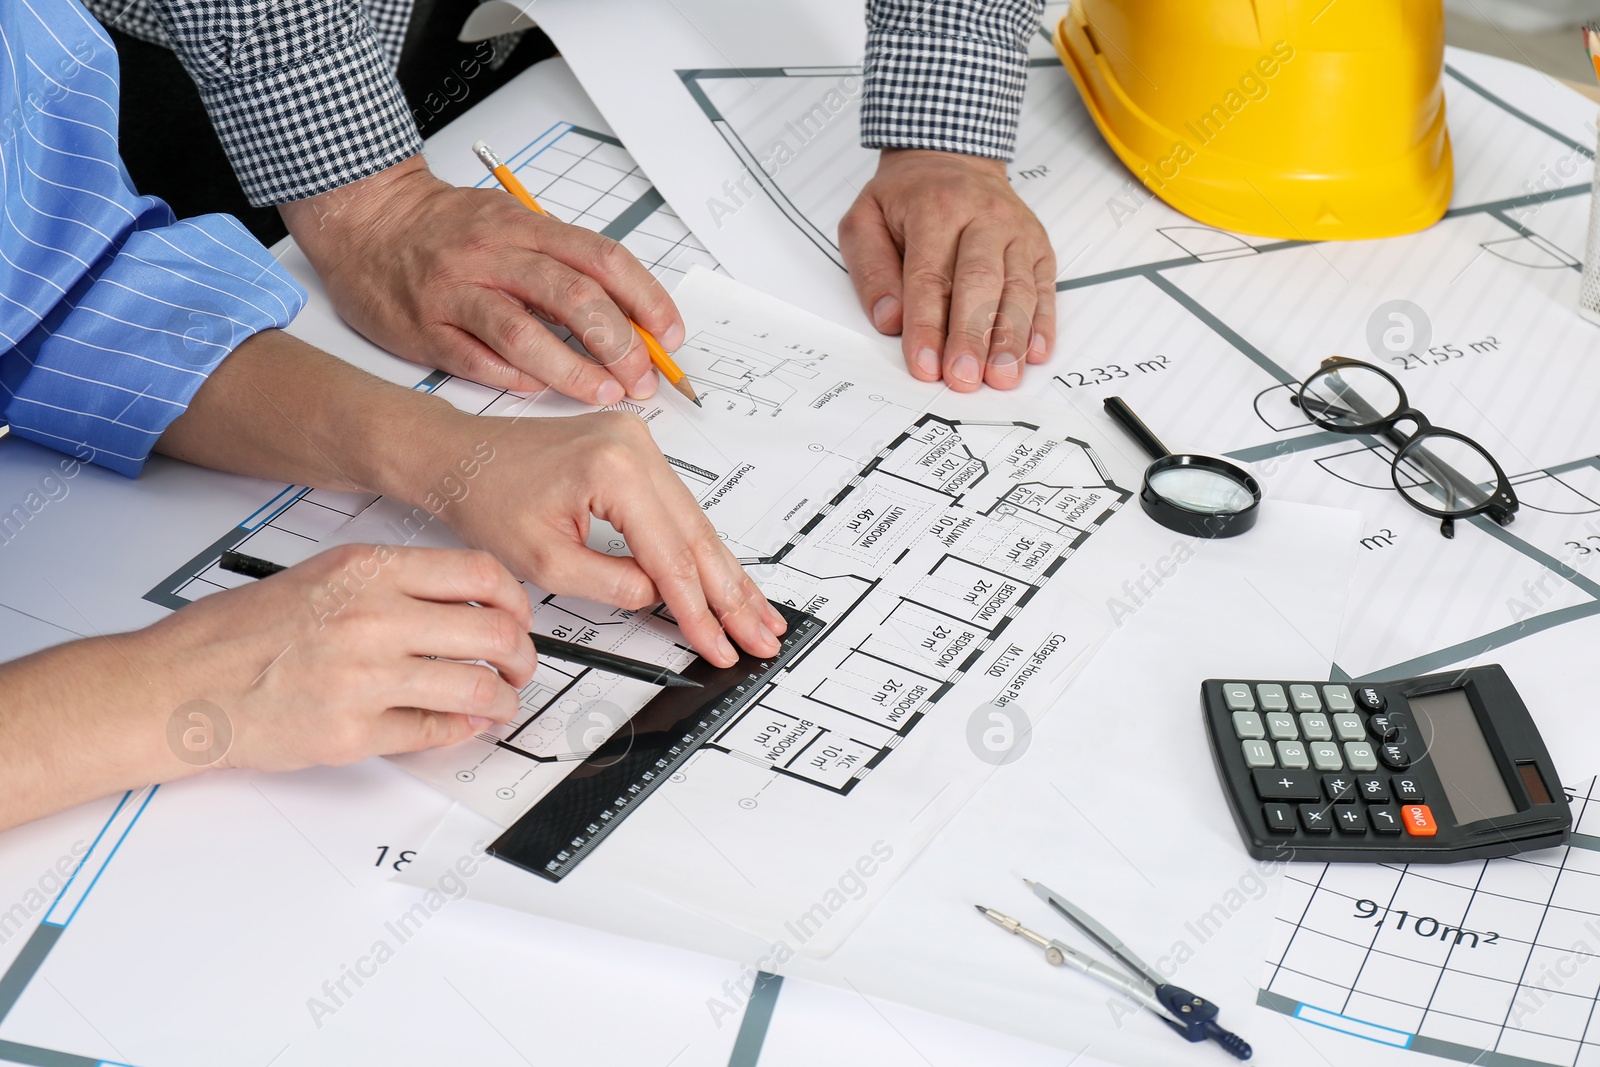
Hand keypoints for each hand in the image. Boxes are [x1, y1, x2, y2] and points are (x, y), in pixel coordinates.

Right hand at [138, 545, 536, 771]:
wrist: (183, 684)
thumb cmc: (247, 631)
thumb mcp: (326, 575)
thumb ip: (396, 582)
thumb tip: (468, 600)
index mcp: (368, 571)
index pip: (481, 575)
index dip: (517, 601)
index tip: (519, 618)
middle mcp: (372, 619)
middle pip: (493, 634)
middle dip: (521, 656)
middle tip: (519, 667)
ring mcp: (364, 678)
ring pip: (474, 688)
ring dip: (501, 701)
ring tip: (499, 702)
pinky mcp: (352, 733)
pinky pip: (434, 732)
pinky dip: (459, 731)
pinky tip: (460, 724)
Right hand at [281, 154, 683, 404]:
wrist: (365, 220)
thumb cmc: (448, 228)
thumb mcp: (513, 226)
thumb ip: (566, 265)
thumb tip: (633, 318)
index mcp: (525, 225)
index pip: (602, 260)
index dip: (646, 300)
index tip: (669, 336)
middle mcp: (493, 254)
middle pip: (571, 297)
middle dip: (618, 343)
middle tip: (642, 377)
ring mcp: (456, 291)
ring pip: (524, 334)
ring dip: (573, 370)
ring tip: (603, 393)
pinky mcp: (425, 328)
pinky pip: (479, 362)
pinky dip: (517, 380)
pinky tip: (541, 391)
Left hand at [417, 409, 786, 667]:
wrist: (459, 456)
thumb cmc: (486, 497)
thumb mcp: (542, 561)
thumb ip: (610, 584)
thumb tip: (658, 596)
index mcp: (615, 469)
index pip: (670, 557)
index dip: (698, 610)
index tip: (721, 645)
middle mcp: (637, 447)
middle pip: (698, 537)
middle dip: (732, 595)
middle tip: (763, 635)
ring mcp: (641, 444)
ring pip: (696, 524)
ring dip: (727, 575)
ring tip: (758, 615)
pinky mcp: (637, 451)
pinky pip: (679, 509)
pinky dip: (700, 549)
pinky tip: (725, 577)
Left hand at [839, 149, 1056, 391]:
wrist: (952, 157)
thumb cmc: (906, 197)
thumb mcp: (865, 220)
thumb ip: (870, 270)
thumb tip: (890, 320)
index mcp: (936, 209)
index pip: (930, 277)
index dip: (928, 326)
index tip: (925, 366)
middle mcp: (983, 217)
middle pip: (980, 283)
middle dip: (972, 337)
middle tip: (964, 378)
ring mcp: (1016, 232)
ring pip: (1018, 289)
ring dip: (1011, 339)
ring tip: (1001, 377)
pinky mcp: (1038, 247)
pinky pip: (1044, 288)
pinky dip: (1042, 324)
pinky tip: (1034, 354)